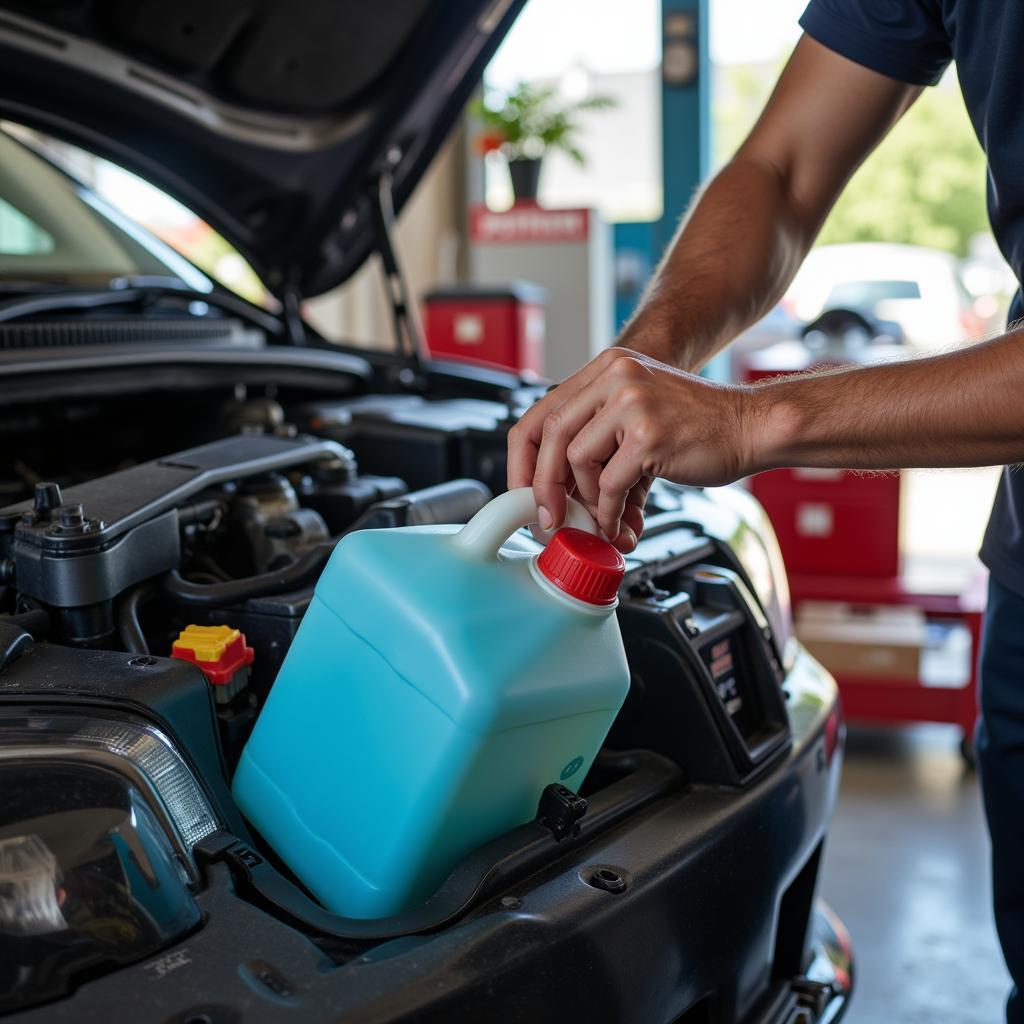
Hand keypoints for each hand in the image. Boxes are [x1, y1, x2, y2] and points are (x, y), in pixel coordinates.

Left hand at [507, 349, 759, 550]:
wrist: (753, 424)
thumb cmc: (700, 425)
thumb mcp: (638, 417)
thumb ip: (599, 447)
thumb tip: (560, 498)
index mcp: (605, 369)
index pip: (539, 414)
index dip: (523, 461)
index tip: (524, 494)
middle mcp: (614, 376)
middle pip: (550, 436)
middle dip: (543, 487)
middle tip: (549, 519)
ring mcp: (631, 401)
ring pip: (576, 461)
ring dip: (584, 501)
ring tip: (600, 520)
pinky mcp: (647, 432)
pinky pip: (608, 482)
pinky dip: (608, 511)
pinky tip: (619, 522)